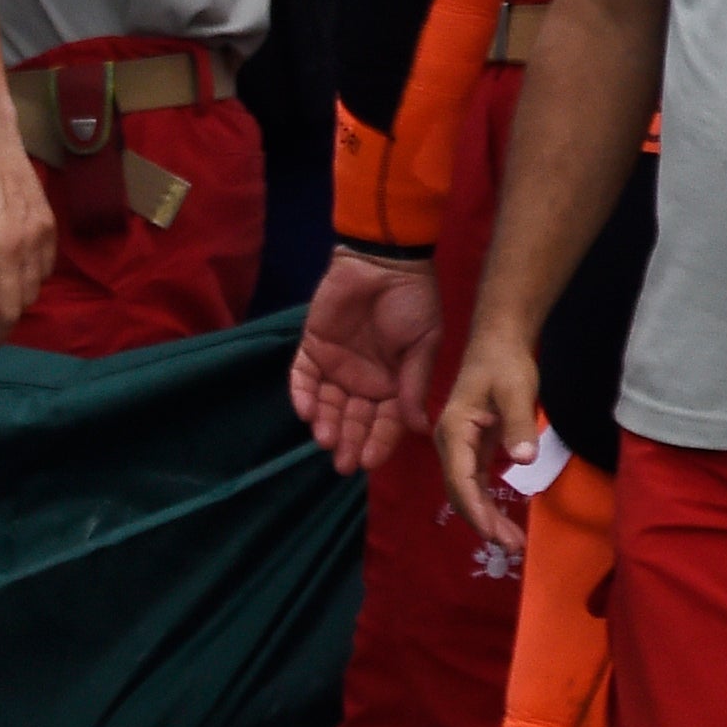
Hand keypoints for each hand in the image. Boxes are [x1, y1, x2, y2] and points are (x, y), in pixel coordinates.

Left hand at [292, 249, 444, 474]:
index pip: (385, 422)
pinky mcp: (312, 348)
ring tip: (325, 440)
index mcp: (395, 384)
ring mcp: (336, 366)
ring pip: (327, 404)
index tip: (369, 461)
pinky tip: (306, 412)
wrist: (384, 262)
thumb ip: (414, 384)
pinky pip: (302, 377)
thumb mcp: (424, 344)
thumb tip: (417, 428)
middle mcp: (365, 381)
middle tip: (343, 464)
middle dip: (349, 442)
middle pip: (354, 419)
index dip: (378, 442)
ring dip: (325, 423)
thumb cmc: (413, 302)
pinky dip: (302, 394)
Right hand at [431, 326, 538, 557]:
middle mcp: (450, 442)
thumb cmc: (505, 363)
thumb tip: (523, 461)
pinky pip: (475, 482)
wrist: (499, 342)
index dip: (476, 509)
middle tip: (512, 548)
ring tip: (512, 543)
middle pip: (461, 491)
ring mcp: (459, 446)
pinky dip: (488, 503)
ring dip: (486, 518)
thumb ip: (518, 426)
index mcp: (453, 430)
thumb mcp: (517, 391)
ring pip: (467, 491)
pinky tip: (503, 520)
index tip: (495, 534)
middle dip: (484, 522)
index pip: (460, 478)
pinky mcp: (473, 446)